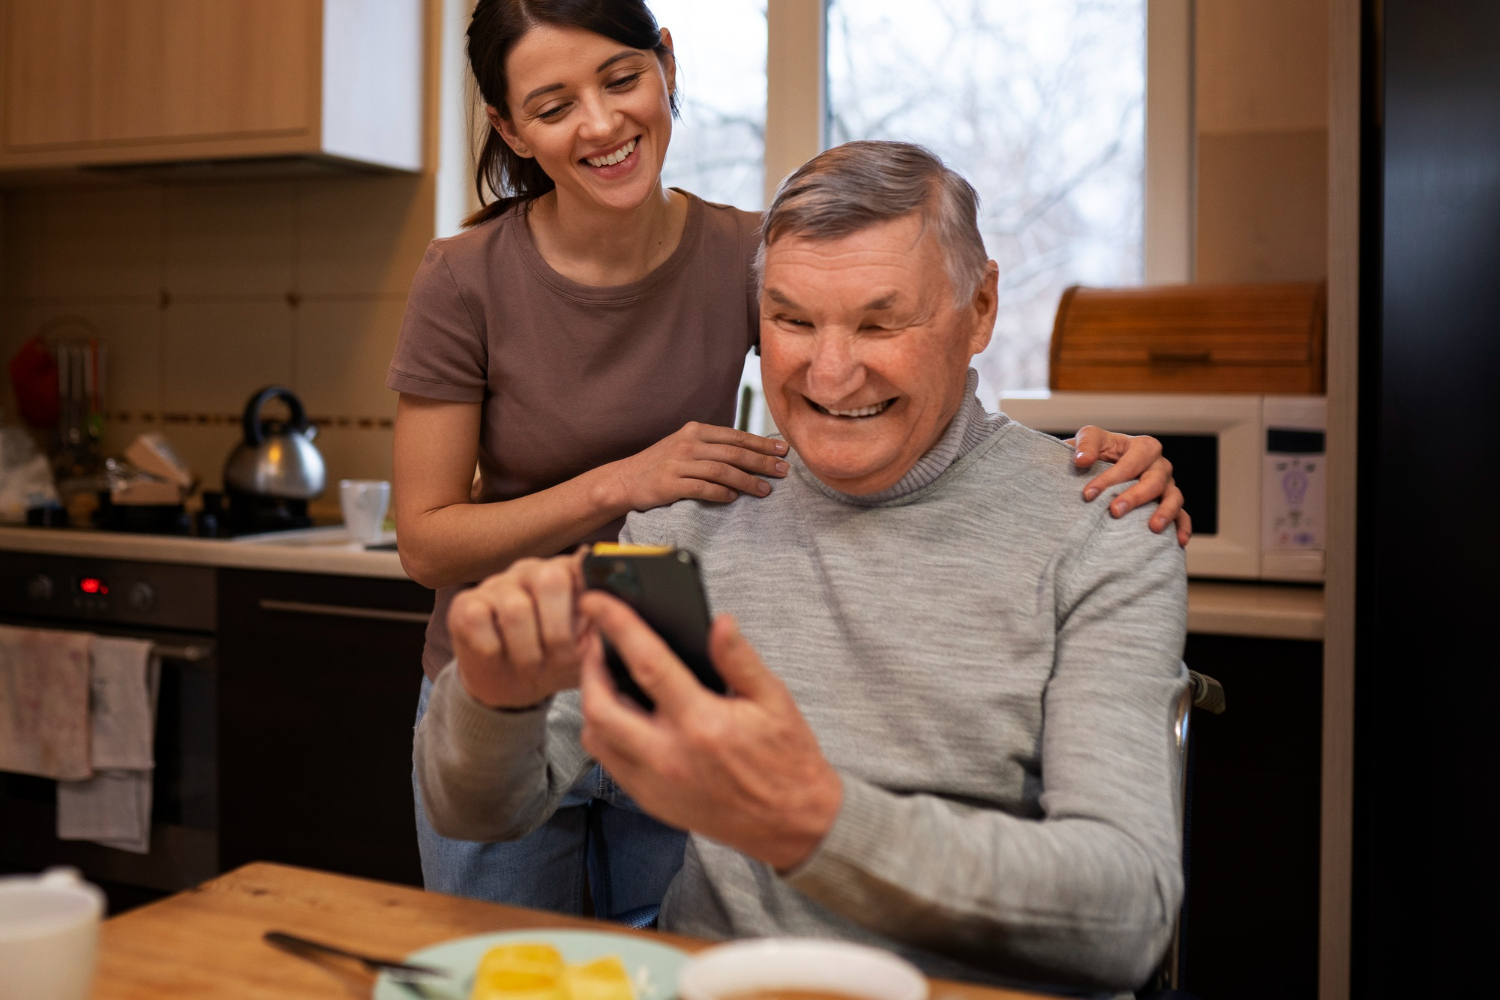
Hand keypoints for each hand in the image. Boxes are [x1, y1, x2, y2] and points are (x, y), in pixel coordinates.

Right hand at [447, 553, 595, 708]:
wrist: (510, 687)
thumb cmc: (553, 662)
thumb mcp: (585, 652)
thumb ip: (601, 631)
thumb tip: (610, 616)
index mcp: (568, 575)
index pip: (584, 565)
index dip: (592, 589)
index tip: (596, 615)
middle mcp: (532, 571)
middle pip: (552, 579)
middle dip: (559, 631)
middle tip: (559, 659)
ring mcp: (497, 584)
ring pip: (516, 608)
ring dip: (528, 650)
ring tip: (532, 667)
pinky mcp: (465, 604)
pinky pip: (479, 620)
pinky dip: (493, 649)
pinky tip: (498, 655)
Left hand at [576, 593, 842, 871]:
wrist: (792, 824)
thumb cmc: (786, 758)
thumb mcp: (774, 700)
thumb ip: (740, 660)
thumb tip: (720, 622)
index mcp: (703, 724)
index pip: (647, 664)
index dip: (617, 626)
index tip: (598, 602)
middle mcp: (670, 757)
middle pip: (600, 706)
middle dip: (588, 666)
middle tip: (595, 641)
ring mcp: (656, 783)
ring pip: (596, 737)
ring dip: (591, 701)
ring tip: (603, 674)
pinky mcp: (651, 801)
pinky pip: (609, 762)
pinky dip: (603, 732)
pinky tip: (620, 712)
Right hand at [604, 422, 789, 512]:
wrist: (624, 479)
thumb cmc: (661, 465)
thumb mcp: (685, 446)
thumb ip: (712, 447)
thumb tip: (749, 453)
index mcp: (696, 430)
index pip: (736, 436)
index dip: (761, 443)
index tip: (783, 450)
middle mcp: (689, 443)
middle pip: (734, 452)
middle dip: (762, 461)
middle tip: (783, 471)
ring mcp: (679, 463)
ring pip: (722, 470)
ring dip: (747, 480)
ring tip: (765, 490)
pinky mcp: (670, 483)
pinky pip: (702, 488)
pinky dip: (720, 493)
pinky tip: (734, 498)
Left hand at [1068, 427, 1191, 546]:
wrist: (1105, 464)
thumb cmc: (1099, 451)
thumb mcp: (1090, 437)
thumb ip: (1086, 444)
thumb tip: (1082, 460)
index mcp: (1144, 447)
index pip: (1130, 463)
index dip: (1110, 478)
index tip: (1088, 494)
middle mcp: (1160, 465)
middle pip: (1154, 481)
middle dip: (1135, 496)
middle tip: (1115, 511)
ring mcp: (1168, 486)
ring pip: (1174, 497)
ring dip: (1165, 512)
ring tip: (1153, 527)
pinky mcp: (1170, 503)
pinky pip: (1183, 516)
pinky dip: (1183, 527)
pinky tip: (1179, 541)